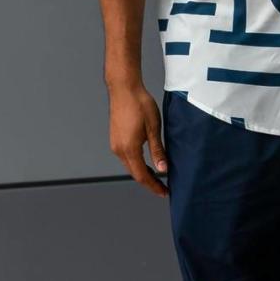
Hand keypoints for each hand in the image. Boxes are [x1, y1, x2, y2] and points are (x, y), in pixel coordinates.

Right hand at [107, 83, 168, 197]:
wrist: (124, 88)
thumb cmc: (140, 104)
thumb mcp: (154, 128)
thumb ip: (157, 151)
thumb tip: (163, 170)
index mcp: (129, 149)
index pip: (142, 175)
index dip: (153, 186)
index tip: (164, 192)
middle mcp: (119, 149)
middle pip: (134, 173)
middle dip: (149, 182)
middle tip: (163, 188)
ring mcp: (115, 144)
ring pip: (130, 165)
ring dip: (142, 173)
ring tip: (157, 177)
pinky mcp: (115, 138)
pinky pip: (126, 157)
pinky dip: (136, 163)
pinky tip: (146, 162)